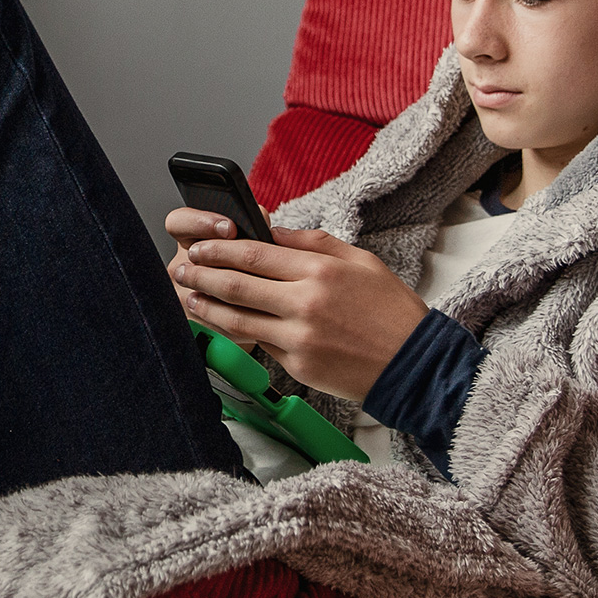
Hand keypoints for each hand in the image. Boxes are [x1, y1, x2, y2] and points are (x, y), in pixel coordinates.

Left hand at [169, 226, 430, 402]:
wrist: (415, 365)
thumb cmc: (391, 310)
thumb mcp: (360, 261)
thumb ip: (312, 243)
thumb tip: (271, 232)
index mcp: (321, 270)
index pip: (255, 254)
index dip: (220, 249)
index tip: (200, 246)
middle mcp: (306, 303)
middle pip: (238, 284)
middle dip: (203, 274)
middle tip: (182, 268)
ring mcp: (299, 337)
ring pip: (238, 319)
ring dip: (208, 306)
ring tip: (189, 297)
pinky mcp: (298, 365)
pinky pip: (260, 343)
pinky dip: (237, 333)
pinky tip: (221, 324)